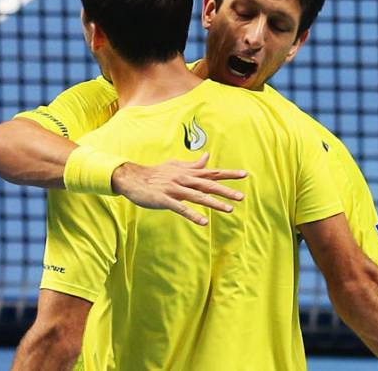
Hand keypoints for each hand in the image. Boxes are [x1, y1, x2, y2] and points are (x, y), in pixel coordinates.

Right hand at [110, 152, 245, 225]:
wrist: (133, 179)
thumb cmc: (155, 173)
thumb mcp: (175, 166)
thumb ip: (193, 164)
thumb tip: (208, 156)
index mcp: (188, 173)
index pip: (212, 172)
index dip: (228, 174)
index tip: (244, 175)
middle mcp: (184, 179)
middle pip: (208, 185)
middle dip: (226, 191)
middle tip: (241, 197)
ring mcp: (174, 189)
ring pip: (198, 197)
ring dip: (214, 203)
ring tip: (229, 210)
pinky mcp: (165, 199)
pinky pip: (181, 209)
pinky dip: (193, 215)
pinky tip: (203, 222)